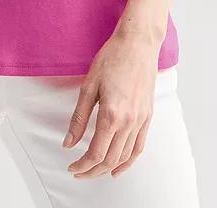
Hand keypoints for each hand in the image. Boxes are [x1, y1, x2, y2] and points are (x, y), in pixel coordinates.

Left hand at [62, 29, 159, 178]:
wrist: (138, 43)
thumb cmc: (112, 58)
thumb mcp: (89, 86)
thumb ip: (79, 118)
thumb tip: (68, 143)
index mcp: (111, 114)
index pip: (96, 153)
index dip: (82, 165)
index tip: (72, 166)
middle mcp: (129, 121)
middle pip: (110, 160)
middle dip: (92, 170)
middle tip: (78, 171)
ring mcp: (141, 120)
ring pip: (125, 157)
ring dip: (109, 168)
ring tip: (94, 170)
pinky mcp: (148, 116)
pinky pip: (139, 147)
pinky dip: (129, 162)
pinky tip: (119, 168)